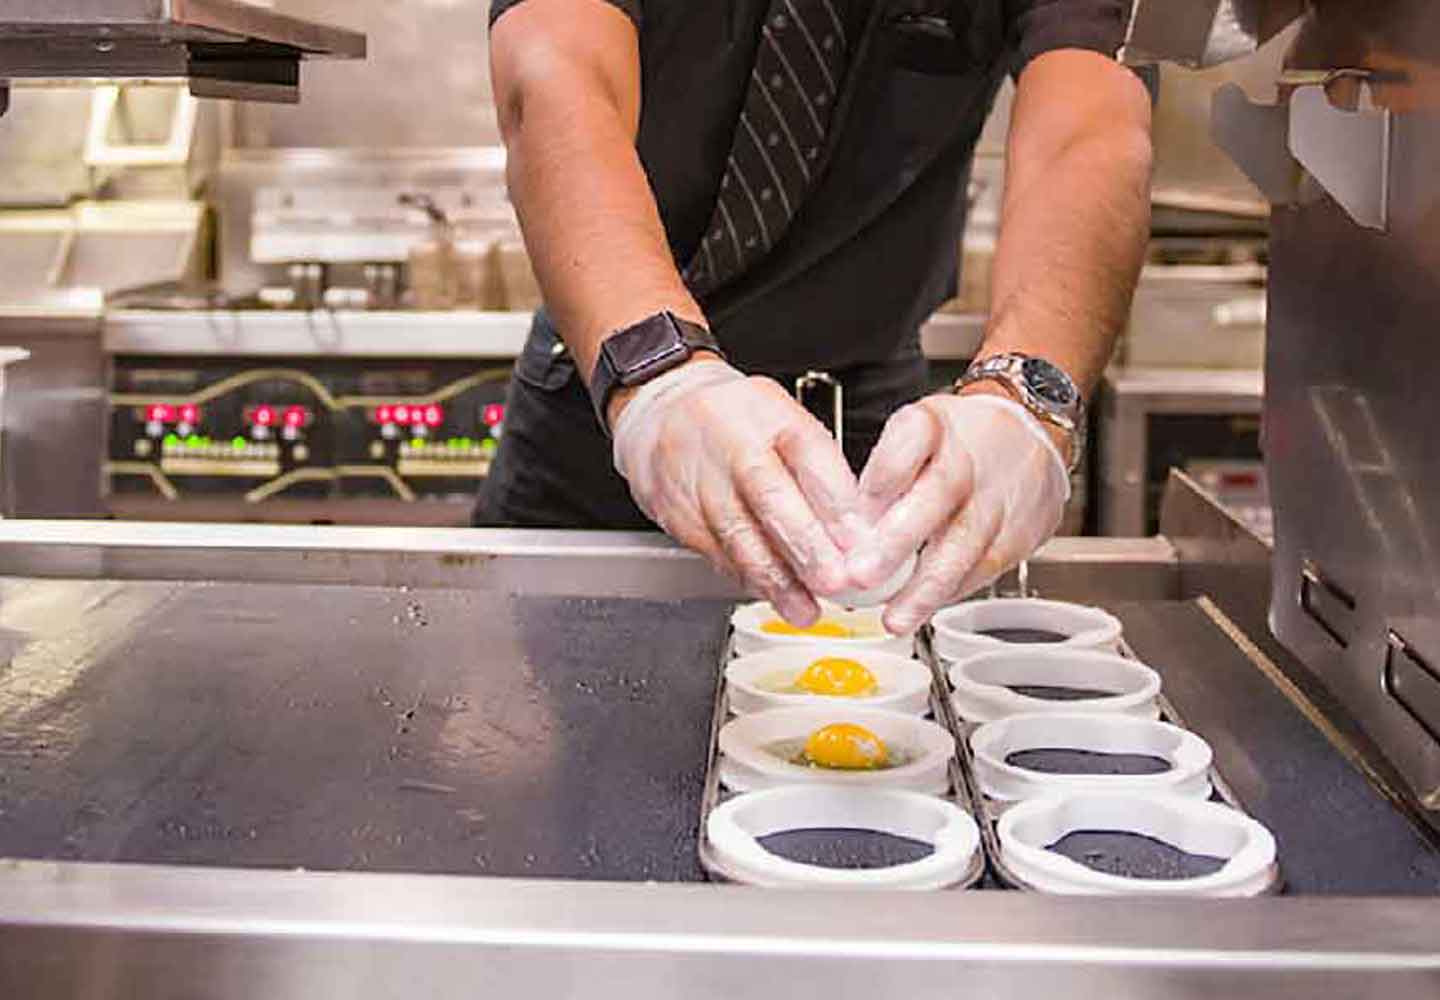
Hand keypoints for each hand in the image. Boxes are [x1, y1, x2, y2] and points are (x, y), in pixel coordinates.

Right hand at [613, 359, 865, 624]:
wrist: (660, 412)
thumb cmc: (735, 422)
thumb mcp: (783, 420)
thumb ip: (819, 470)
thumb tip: (856, 532)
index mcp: (770, 412)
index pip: (808, 452)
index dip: (835, 500)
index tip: (859, 540)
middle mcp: (732, 442)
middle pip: (768, 493)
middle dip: (806, 545)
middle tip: (834, 581)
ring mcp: (699, 478)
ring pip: (737, 533)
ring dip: (775, 578)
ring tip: (804, 607)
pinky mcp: (676, 512)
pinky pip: (714, 550)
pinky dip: (746, 577)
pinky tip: (770, 595)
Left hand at [847, 393, 1069, 634]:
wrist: (1032, 440)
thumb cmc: (958, 443)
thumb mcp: (914, 433)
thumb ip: (880, 476)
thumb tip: (845, 527)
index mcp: (934, 425)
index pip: (910, 437)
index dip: (884, 473)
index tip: (858, 507)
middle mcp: (968, 459)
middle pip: (937, 493)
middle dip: (896, 540)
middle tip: (863, 573)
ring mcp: (997, 497)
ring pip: (964, 543)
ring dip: (924, 587)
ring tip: (895, 616)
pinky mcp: (1019, 533)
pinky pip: (983, 568)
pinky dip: (950, 592)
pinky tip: (923, 608)